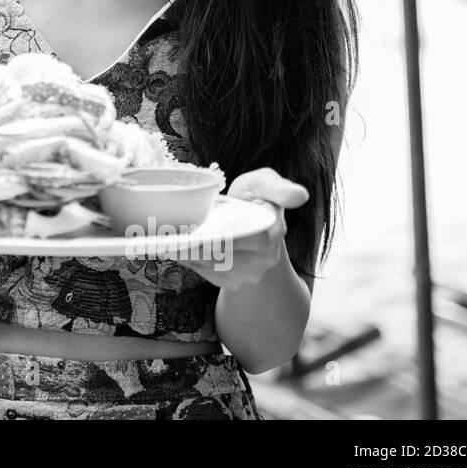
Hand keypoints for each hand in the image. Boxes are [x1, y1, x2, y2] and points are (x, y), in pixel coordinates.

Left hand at [169, 167, 307, 291]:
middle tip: (169, 230)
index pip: (243, 240)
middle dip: (192, 243)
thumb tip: (299, 195)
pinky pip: (202, 272)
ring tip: (167, 235)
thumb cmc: (254, 197)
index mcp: (272, 234)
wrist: (251, 225)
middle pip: (220, 255)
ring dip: (184, 251)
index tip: (196, 230)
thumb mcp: (264, 184)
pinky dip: (186, 258)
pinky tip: (177, 244)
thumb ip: (278, 187)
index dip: (218, 236)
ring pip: (207, 265)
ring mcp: (248, 275)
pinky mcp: (231, 283)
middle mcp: (263, 260)